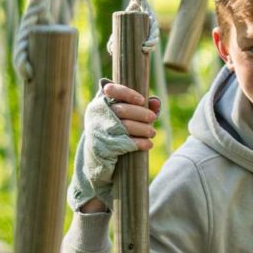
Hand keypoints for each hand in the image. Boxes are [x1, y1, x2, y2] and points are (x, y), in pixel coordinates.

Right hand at [67, 79, 161, 212]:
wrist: (97, 161)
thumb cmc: (114, 135)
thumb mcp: (124, 119)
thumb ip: (140, 109)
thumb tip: (156, 102)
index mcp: (100, 104)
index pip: (111, 90)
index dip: (127, 93)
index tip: (142, 100)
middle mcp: (96, 116)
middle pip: (122, 110)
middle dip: (141, 114)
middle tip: (152, 118)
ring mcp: (97, 132)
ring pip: (125, 127)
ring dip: (143, 129)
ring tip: (152, 133)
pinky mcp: (102, 147)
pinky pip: (125, 143)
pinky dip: (139, 143)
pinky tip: (148, 144)